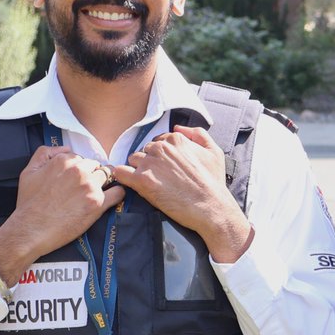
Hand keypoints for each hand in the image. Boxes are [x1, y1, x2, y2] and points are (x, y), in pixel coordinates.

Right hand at [0, 145, 124, 284]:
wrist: (30, 230)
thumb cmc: (28, 203)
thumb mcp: (28, 171)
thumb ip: (45, 153)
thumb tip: (66, 148)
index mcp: (64, 161)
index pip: (81, 158)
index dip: (79, 170)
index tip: (75, 180)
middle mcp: (78, 171)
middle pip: (95, 166)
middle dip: (91, 174)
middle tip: (84, 188)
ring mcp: (89, 186)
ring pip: (107, 175)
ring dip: (103, 182)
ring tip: (95, 193)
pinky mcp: (97, 203)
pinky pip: (118, 192)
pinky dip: (117, 194)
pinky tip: (111, 197)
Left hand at [110, 125, 253, 262]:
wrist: (211, 207)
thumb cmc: (213, 182)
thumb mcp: (214, 151)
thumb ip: (197, 134)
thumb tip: (178, 128)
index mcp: (175, 139)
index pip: (158, 142)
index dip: (161, 156)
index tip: (166, 168)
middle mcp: (161, 148)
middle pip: (144, 150)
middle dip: (150, 162)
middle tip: (160, 178)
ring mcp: (150, 164)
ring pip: (133, 160)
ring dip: (138, 170)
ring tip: (150, 184)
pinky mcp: (141, 181)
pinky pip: (120, 172)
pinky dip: (122, 177)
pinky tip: (130, 184)